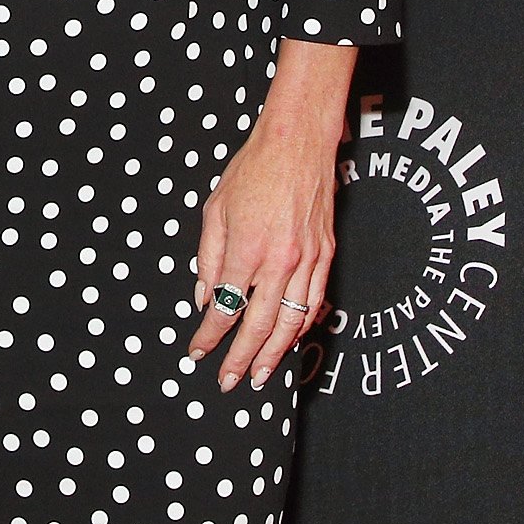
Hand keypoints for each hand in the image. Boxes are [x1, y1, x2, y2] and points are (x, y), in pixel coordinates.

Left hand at [187, 40, 355, 390]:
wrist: (298, 142)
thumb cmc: (253, 169)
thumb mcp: (215, 209)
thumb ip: (208, 258)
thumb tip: (205, 298)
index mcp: (246, 248)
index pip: (224, 307)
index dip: (209, 336)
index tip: (197, 352)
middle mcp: (279, 260)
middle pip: (259, 325)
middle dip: (242, 358)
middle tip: (230, 382)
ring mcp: (307, 259)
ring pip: (292, 321)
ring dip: (275, 353)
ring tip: (262, 375)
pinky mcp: (326, 254)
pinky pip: (315, 300)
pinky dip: (303, 326)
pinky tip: (291, 340)